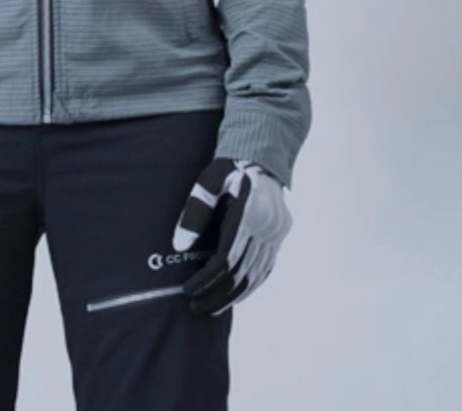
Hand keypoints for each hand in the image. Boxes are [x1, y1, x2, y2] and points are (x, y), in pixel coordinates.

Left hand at [172, 157, 292, 315]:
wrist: (261, 154)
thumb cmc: (230, 166)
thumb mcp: (209, 180)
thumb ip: (195, 211)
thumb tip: (180, 246)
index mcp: (250, 213)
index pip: (227, 259)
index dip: (206, 280)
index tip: (188, 290)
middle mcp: (268, 226)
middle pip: (242, 272)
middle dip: (217, 294)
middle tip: (196, 307)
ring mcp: (278, 232)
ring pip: (256, 275)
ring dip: (233, 295)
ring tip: (211, 306)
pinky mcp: (280, 234)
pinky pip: (267, 267)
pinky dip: (250, 284)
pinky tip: (235, 294)